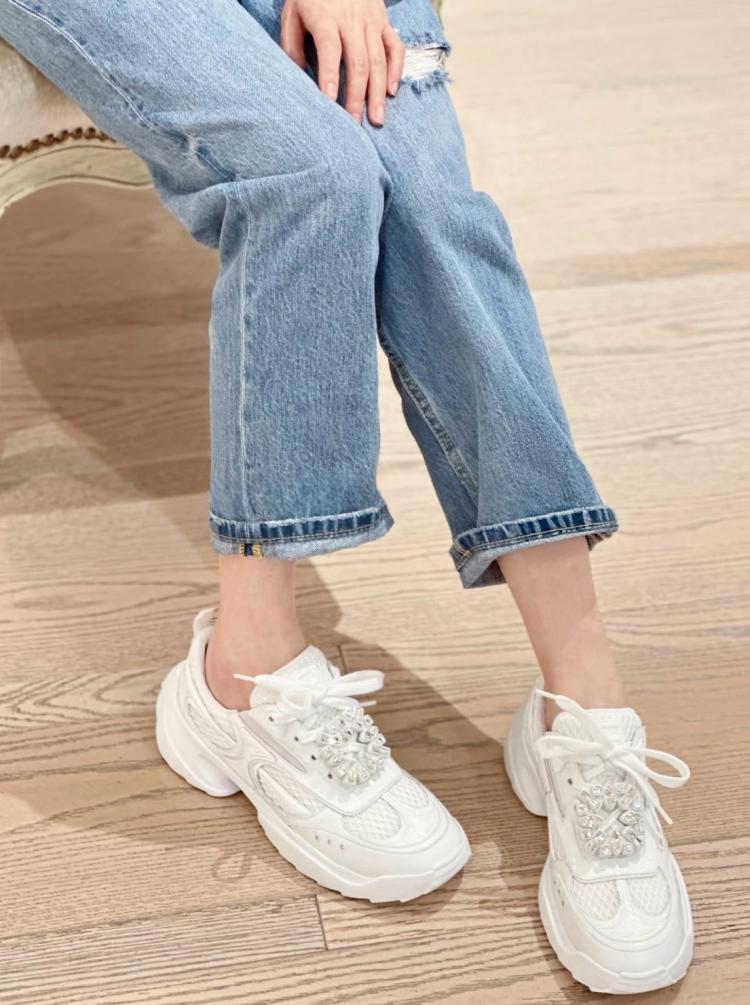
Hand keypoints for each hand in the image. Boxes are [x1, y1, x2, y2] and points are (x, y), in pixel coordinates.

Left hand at [280, 0, 404, 125]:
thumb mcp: (292, 12)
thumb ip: (292, 45)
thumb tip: (298, 78)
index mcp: (326, 18)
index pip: (330, 49)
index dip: (329, 75)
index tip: (329, 101)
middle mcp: (352, 21)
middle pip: (358, 62)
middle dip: (356, 95)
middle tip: (354, 123)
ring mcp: (371, 21)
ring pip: (378, 60)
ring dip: (377, 92)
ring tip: (377, 119)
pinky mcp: (384, 21)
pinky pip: (395, 47)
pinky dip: (396, 69)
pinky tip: (391, 91)